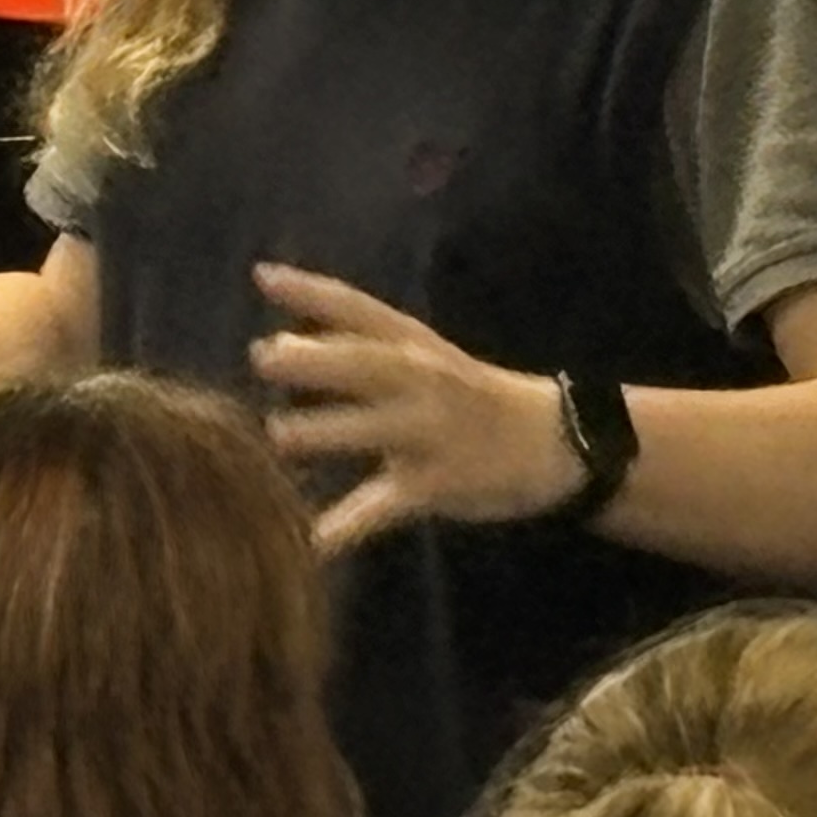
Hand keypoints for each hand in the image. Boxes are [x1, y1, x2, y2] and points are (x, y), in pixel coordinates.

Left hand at [250, 263, 582, 553]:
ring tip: (276, 435)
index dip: (312, 291)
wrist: (555, 442)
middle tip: (262, 357)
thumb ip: (359, 351)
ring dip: (324, 430)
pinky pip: (385, 507)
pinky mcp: (436, 484)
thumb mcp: (424, 359)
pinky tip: (311, 541)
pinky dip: (346, 527)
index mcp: (416, 345)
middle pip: (367, 363)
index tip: (264, 276)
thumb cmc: (471, 397)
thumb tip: (278, 342)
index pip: (359, 309)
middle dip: (317, 359)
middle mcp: (423, 381)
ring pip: (374, 428)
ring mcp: (431, 432)